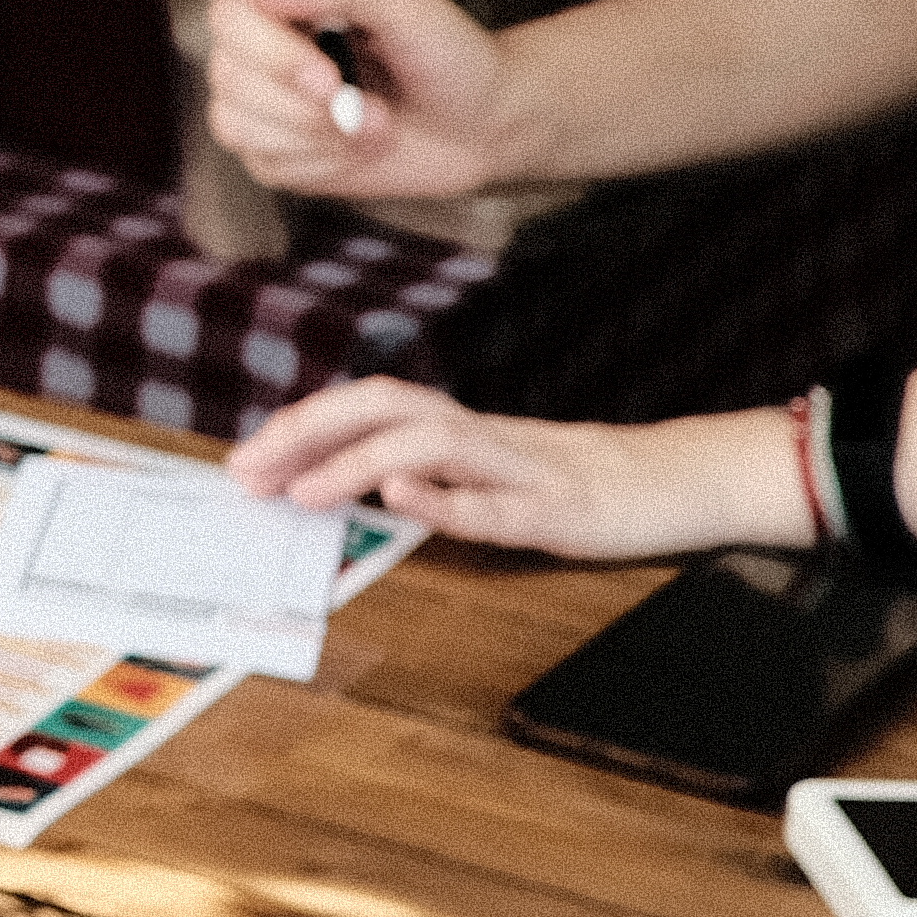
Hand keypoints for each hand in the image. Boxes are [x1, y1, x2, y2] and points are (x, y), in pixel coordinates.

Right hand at [203, 0, 528, 196]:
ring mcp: (260, 105)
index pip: (230, 15)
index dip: (269, 51)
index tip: (327, 76)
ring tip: (379, 125)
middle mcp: (259, 49)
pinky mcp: (273, 154)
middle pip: (228, 76)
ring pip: (239, 126)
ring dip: (321, 137)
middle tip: (373, 110)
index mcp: (282, 0)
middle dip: (305, 106)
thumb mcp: (405, 4)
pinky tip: (361, 148)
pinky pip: (268, 165)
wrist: (481, 125)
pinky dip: (324, 163)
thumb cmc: (448, 55)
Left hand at [225, 377, 804, 558]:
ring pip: (431, 444)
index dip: (300, 425)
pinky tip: (403, 499)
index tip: (242, 457)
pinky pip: (498, 503)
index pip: (364, 407)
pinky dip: (446, 500)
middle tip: (248, 471)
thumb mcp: (481, 470)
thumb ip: (417, 469)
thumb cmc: (566, 479)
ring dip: (357, 464)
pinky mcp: (559, 510)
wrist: (675, 480)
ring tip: (304, 490)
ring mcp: (520, 468)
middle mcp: (479, 436)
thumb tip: (331, 480)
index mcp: (456, 427)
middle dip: (308, 432)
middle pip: (383, 406)